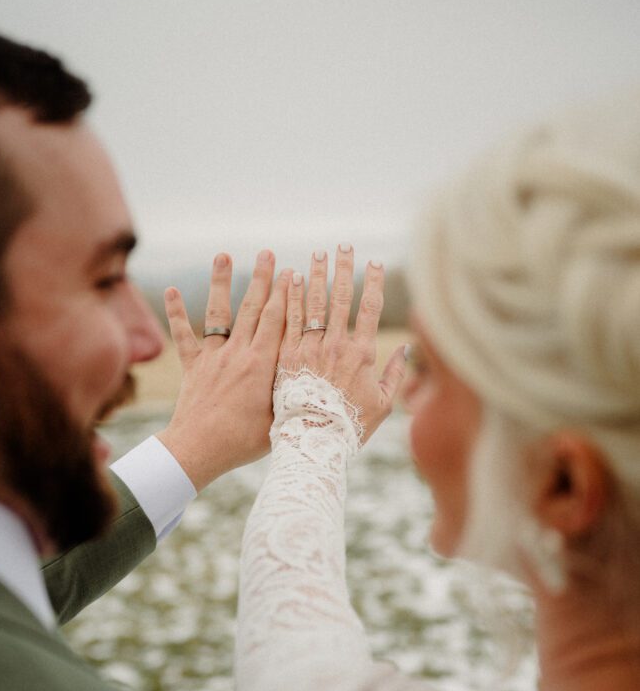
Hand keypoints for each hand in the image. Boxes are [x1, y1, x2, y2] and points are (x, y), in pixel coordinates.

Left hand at [157, 251, 288, 489]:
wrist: (199, 450)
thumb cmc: (245, 442)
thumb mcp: (281, 418)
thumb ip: (297, 394)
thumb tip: (321, 381)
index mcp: (263, 365)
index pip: (279, 321)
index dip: (287, 295)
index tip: (294, 272)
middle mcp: (239, 353)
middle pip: (253, 308)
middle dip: (262, 279)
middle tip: (268, 253)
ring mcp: (214, 357)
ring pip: (219, 313)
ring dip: (222, 282)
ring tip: (224, 255)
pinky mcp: (193, 366)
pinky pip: (183, 336)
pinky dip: (176, 313)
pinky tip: (172, 290)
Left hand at [279, 245, 406, 440]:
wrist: (312, 444)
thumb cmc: (350, 429)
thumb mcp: (382, 405)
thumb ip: (394, 375)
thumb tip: (406, 350)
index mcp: (362, 354)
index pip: (371, 308)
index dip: (373, 282)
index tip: (374, 262)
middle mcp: (336, 346)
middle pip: (341, 297)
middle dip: (343, 268)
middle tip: (343, 245)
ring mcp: (309, 349)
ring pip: (313, 303)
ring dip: (317, 275)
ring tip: (317, 254)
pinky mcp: (285, 356)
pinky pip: (288, 319)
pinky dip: (291, 296)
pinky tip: (291, 278)